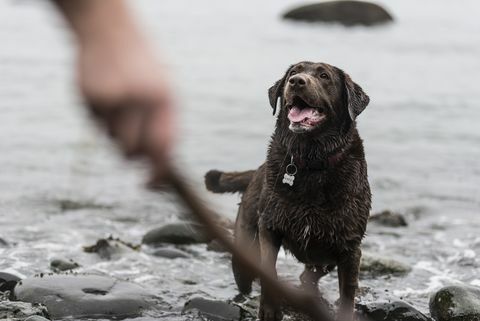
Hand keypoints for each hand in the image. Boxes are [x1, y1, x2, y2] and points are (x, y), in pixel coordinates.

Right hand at [78, 35, 175, 178]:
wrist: (109, 31)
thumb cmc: (143, 70)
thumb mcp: (163, 92)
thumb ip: (164, 126)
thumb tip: (161, 164)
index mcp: (164, 98)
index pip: (163, 146)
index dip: (158, 170)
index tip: (151, 183)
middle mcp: (139, 99)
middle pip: (133, 150)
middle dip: (132, 155)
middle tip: (130, 144)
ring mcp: (112, 97)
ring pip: (111, 139)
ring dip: (114, 133)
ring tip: (119, 106)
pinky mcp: (88, 96)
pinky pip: (94, 124)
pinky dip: (100, 117)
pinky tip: (105, 94)